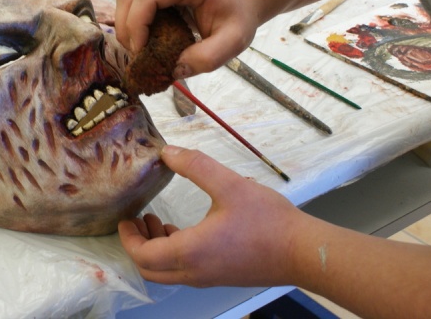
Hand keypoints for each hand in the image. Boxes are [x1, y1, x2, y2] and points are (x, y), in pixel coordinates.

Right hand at [114, 0, 262, 75]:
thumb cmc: (239, 16)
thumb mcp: (233, 41)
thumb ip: (208, 58)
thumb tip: (175, 70)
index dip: (137, 24)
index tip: (142, 51)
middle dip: (127, 27)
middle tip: (138, 54)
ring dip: (127, 23)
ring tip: (141, 47)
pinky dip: (133, 19)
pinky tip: (147, 36)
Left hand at [118, 146, 301, 287]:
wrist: (304, 252)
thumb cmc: (268, 221)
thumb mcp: (229, 184)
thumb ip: (195, 165)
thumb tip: (167, 152)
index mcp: (190, 252)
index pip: (143, 256)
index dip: (129, 238)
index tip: (125, 219)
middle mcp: (195, 271)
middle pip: (150, 270)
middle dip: (138, 245)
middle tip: (137, 221)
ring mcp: (208, 277)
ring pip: (168, 272)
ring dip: (156, 249)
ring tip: (157, 221)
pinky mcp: (221, 276)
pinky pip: (185, 271)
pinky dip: (174, 253)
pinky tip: (183, 230)